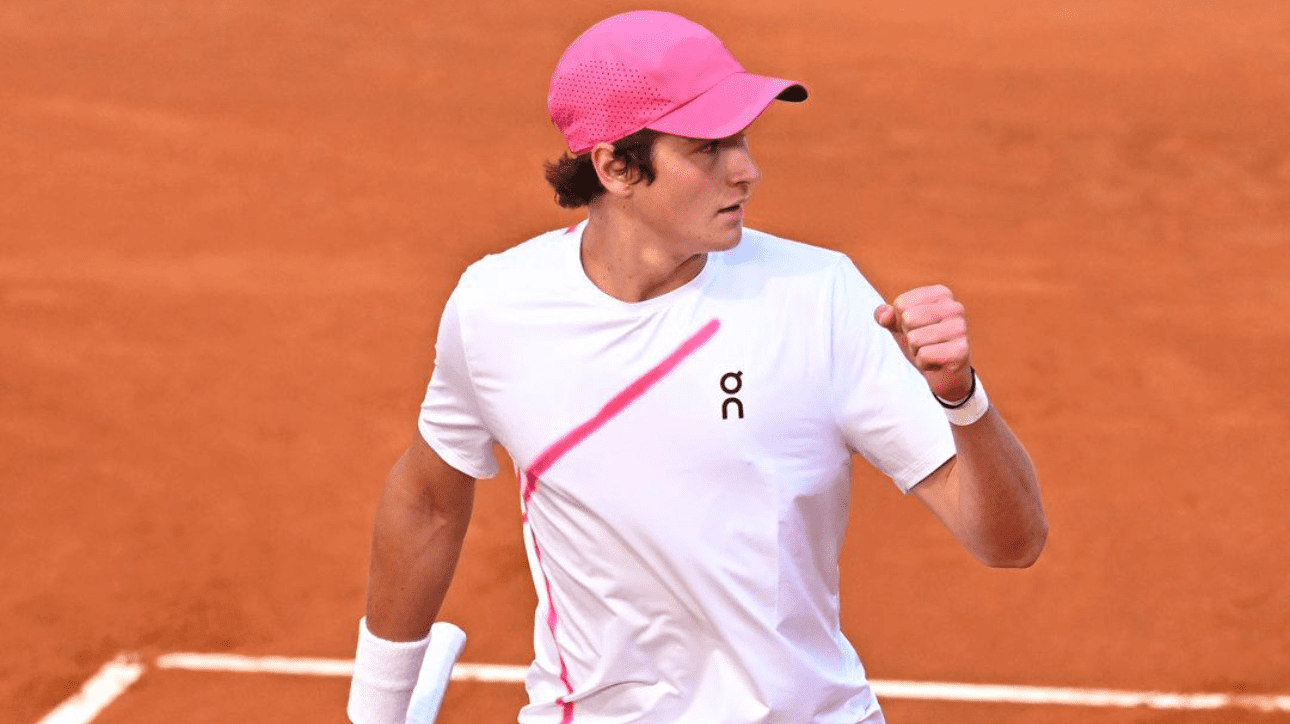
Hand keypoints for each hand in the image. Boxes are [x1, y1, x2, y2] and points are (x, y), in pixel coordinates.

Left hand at [874, 285, 973, 401]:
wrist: (945, 373)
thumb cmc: (923, 342)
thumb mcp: (900, 325)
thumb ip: (886, 315)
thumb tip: (883, 317)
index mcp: (941, 294)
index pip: (901, 304)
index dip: (900, 321)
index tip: (917, 328)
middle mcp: (955, 307)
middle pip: (908, 319)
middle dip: (909, 336)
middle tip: (924, 342)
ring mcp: (960, 328)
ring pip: (914, 339)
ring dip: (916, 351)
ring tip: (931, 351)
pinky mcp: (961, 351)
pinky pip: (924, 356)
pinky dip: (923, 364)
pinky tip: (936, 362)